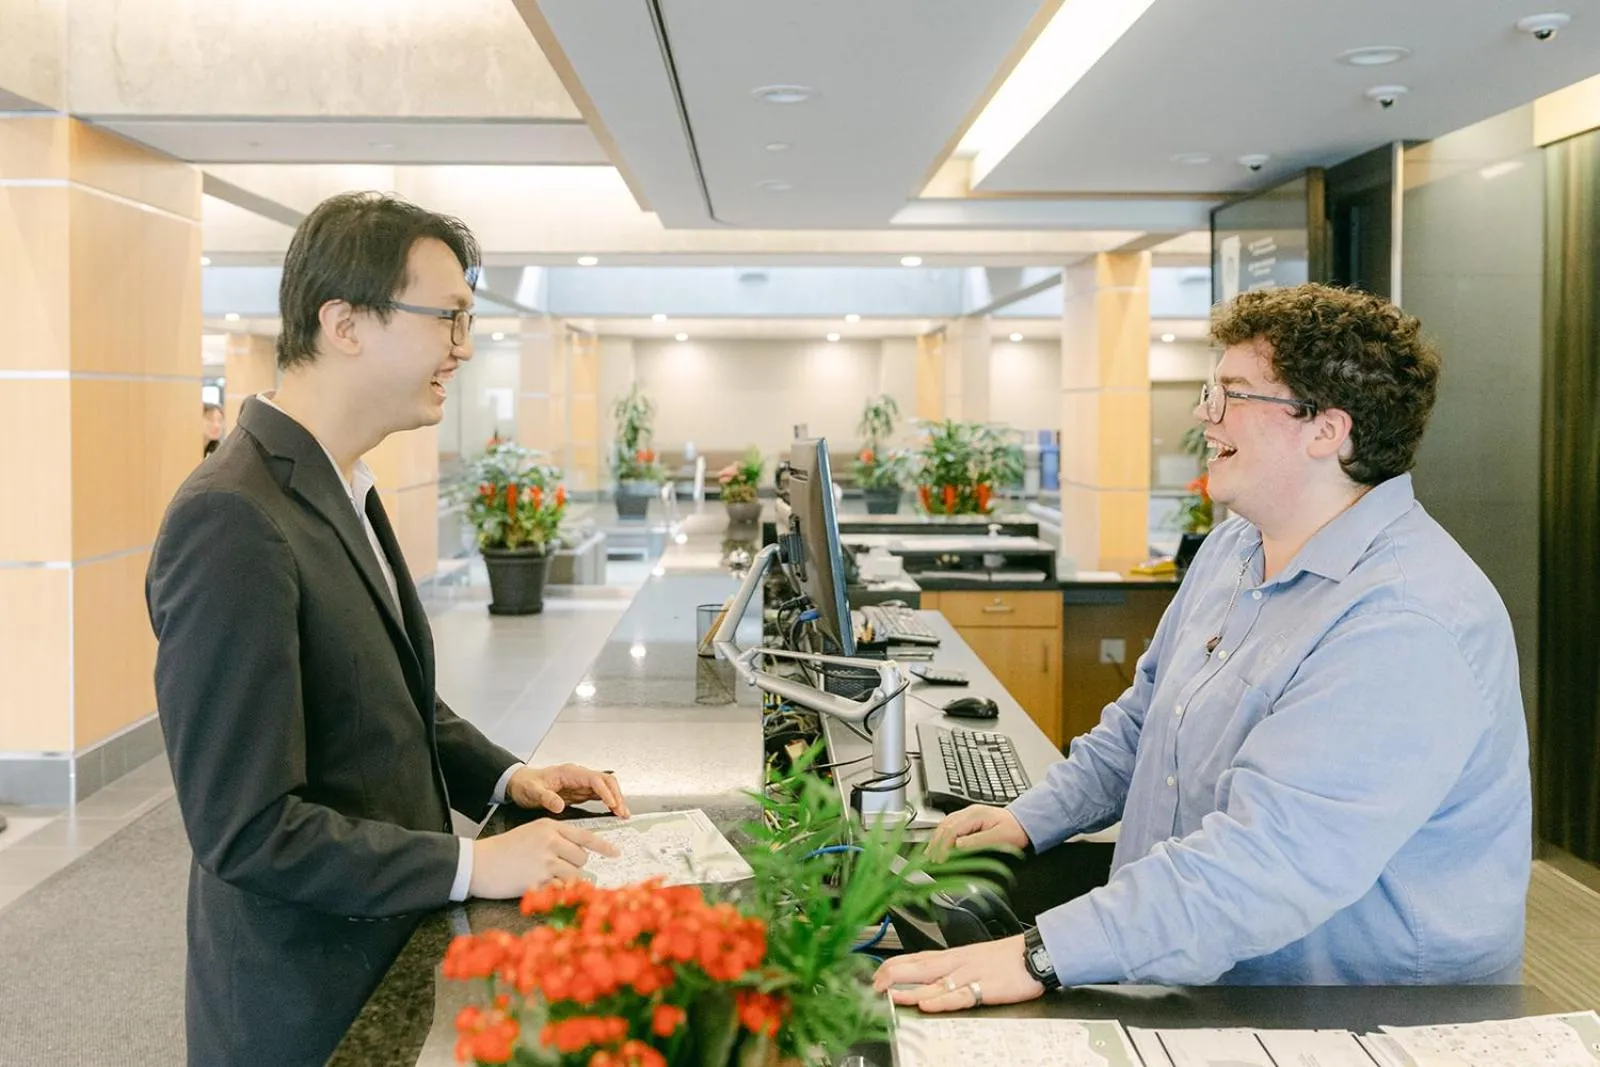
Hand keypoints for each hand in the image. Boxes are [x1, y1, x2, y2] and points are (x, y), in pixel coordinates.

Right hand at [468, 819, 620, 898]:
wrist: (478, 863)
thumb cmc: (503, 849)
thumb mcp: (531, 833)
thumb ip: (555, 839)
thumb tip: (578, 853)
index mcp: (549, 827)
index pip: (585, 835)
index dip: (603, 845)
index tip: (616, 853)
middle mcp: (551, 841)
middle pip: (582, 858)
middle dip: (574, 865)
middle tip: (554, 868)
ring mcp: (545, 861)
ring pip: (574, 873)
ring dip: (565, 879)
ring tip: (545, 877)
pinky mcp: (538, 880)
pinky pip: (561, 888)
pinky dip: (557, 891)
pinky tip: (543, 887)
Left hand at [507, 763, 629, 817]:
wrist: (519, 783)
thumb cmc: (526, 784)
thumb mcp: (533, 791)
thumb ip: (546, 798)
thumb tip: (559, 805)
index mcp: (570, 773)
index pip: (595, 779)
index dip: (606, 792)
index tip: (612, 804)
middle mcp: (578, 776)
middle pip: (606, 781)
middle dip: (616, 795)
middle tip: (622, 812)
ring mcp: (580, 784)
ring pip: (606, 788)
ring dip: (616, 800)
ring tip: (623, 814)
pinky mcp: (579, 792)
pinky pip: (599, 796)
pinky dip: (608, 803)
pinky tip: (613, 812)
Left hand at [872, 936, 1043, 1012]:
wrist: (1034, 954)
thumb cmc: (1005, 958)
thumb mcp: (972, 957)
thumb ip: (950, 966)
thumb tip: (928, 975)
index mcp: (953, 955)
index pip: (916, 957)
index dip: (894, 966)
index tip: (877, 975)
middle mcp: (956, 962)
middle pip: (918, 967)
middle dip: (893, 975)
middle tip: (874, 985)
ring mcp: (969, 974)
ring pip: (933, 981)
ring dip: (909, 988)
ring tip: (889, 994)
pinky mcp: (983, 988)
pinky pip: (958, 995)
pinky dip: (940, 999)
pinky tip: (926, 1003)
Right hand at [926, 804, 1030, 860]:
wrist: (1025, 822)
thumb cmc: (1015, 830)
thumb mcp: (999, 838)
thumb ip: (977, 842)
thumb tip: (957, 846)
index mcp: (976, 815)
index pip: (952, 830)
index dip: (944, 846)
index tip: (940, 860)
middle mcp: (969, 812)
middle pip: (944, 826)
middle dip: (935, 843)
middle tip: (930, 860)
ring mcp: (967, 814)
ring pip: (944, 824)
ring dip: (935, 840)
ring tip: (929, 854)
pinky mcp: (967, 819)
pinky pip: (949, 826)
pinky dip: (941, 836)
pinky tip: (938, 845)